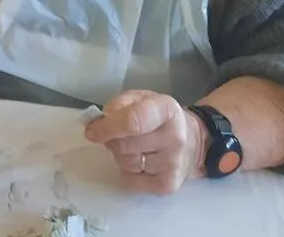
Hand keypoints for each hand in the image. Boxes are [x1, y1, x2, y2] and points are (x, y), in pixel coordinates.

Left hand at [84, 90, 207, 194]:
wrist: (192, 140)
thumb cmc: (158, 116)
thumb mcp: (140, 99)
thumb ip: (118, 105)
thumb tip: (98, 124)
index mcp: (167, 109)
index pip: (133, 121)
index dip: (108, 127)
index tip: (92, 131)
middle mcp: (175, 137)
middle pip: (125, 145)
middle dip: (112, 140)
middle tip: (117, 136)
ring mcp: (174, 164)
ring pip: (126, 163)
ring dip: (121, 155)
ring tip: (133, 147)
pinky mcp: (169, 185)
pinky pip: (130, 181)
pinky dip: (127, 172)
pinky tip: (140, 162)